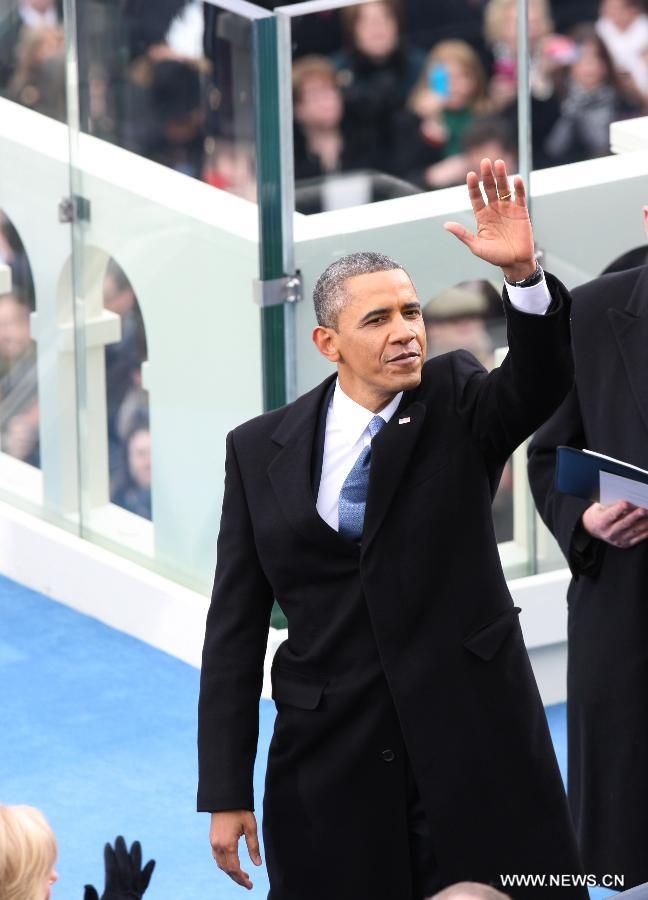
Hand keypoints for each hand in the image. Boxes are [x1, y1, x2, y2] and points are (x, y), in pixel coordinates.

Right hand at [84, 836, 154, 899]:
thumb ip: (90, 899)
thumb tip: (87, 884)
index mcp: (113, 894)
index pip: (112, 871)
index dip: (109, 857)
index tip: (107, 844)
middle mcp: (126, 892)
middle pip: (125, 868)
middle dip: (122, 852)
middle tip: (119, 837)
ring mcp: (134, 895)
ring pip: (136, 872)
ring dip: (136, 857)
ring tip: (136, 842)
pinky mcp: (139, 898)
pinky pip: (145, 884)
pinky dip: (148, 872)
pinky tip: (152, 861)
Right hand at [210, 810, 261, 890]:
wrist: (225, 797)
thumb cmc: (240, 810)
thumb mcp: (250, 827)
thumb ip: (254, 846)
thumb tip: (257, 864)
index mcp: (228, 844)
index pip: (234, 869)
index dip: (242, 879)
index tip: (250, 885)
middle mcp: (218, 846)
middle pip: (227, 869)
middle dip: (237, 878)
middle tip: (248, 883)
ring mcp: (213, 842)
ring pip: (221, 864)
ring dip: (230, 872)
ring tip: (242, 875)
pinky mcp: (212, 838)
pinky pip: (217, 857)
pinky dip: (225, 864)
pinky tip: (232, 863)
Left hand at [444, 158, 536, 281]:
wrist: (515, 262)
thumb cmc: (495, 256)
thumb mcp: (476, 246)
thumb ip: (463, 234)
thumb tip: (446, 225)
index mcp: (482, 216)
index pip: (476, 197)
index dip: (473, 186)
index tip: (470, 175)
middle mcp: (494, 209)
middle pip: (489, 188)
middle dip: (487, 175)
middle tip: (485, 161)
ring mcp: (508, 208)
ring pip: (504, 188)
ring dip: (502, 176)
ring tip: (499, 164)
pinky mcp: (521, 211)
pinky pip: (519, 196)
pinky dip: (518, 188)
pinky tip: (516, 179)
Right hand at [582, 500, 647, 548]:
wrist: (593, 528)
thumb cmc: (599, 513)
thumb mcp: (599, 506)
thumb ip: (611, 504)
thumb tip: (627, 501)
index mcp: (601, 522)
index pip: (611, 514)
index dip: (619, 508)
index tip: (627, 502)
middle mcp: (609, 533)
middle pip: (625, 523)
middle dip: (636, 516)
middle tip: (644, 509)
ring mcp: (617, 540)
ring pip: (634, 531)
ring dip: (644, 524)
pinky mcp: (624, 544)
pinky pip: (638, 538)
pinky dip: (646, 532)